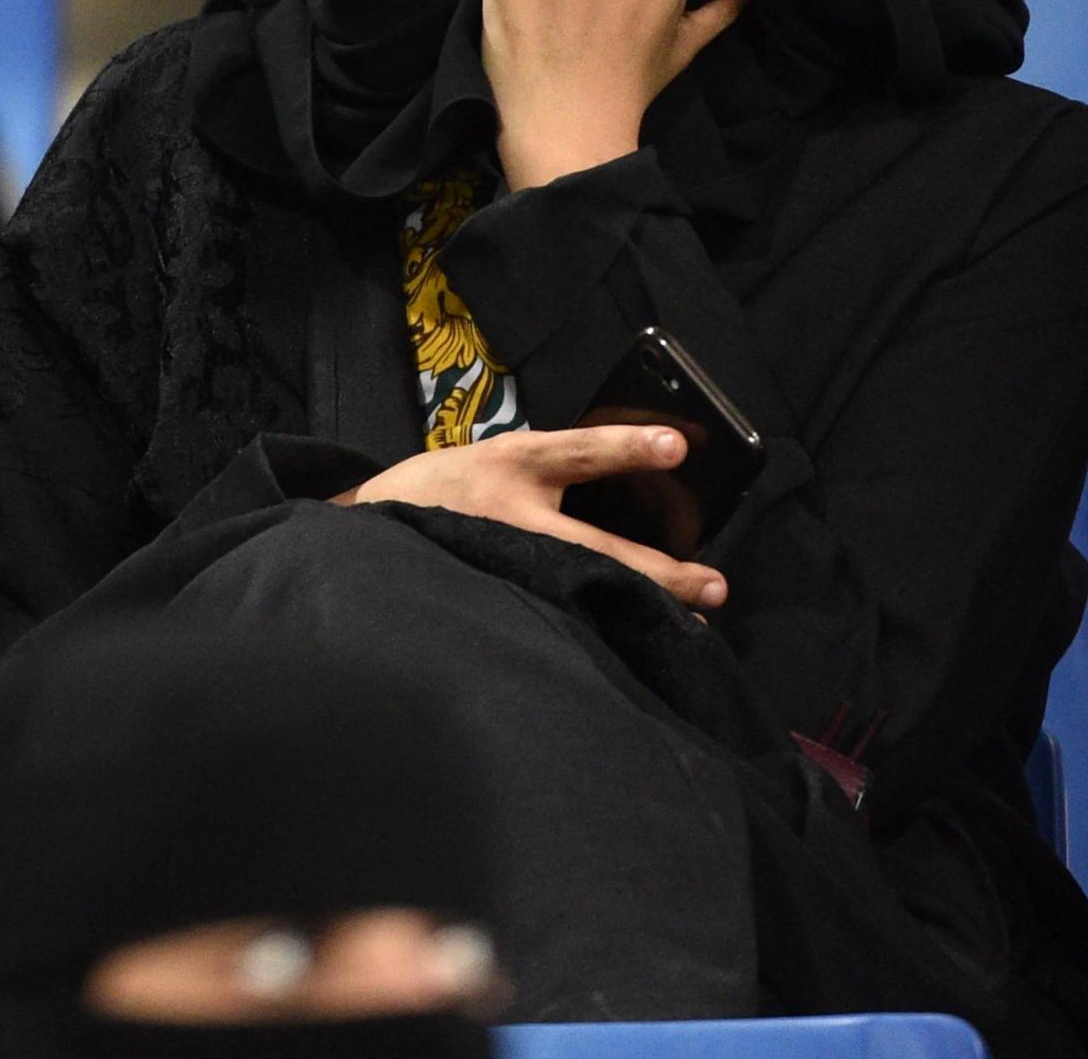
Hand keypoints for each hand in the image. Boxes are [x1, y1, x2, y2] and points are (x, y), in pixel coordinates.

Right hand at [334, 423, 728, 610]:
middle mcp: (510, 516)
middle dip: (660, 572)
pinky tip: (635, 641)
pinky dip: (599, 625)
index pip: (579, 451)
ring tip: (692, 620)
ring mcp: (502, 565)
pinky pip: (556, 614)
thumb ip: (551, 468)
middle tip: (715, 585)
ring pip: (584, 590)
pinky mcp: (493, 598)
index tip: (677, 446)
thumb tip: (631, 476)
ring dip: (640, 605)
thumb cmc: (445, 487)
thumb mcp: (494, 458)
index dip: (627, 446)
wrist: (372, 525)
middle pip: (596, 548)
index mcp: (510, 465)